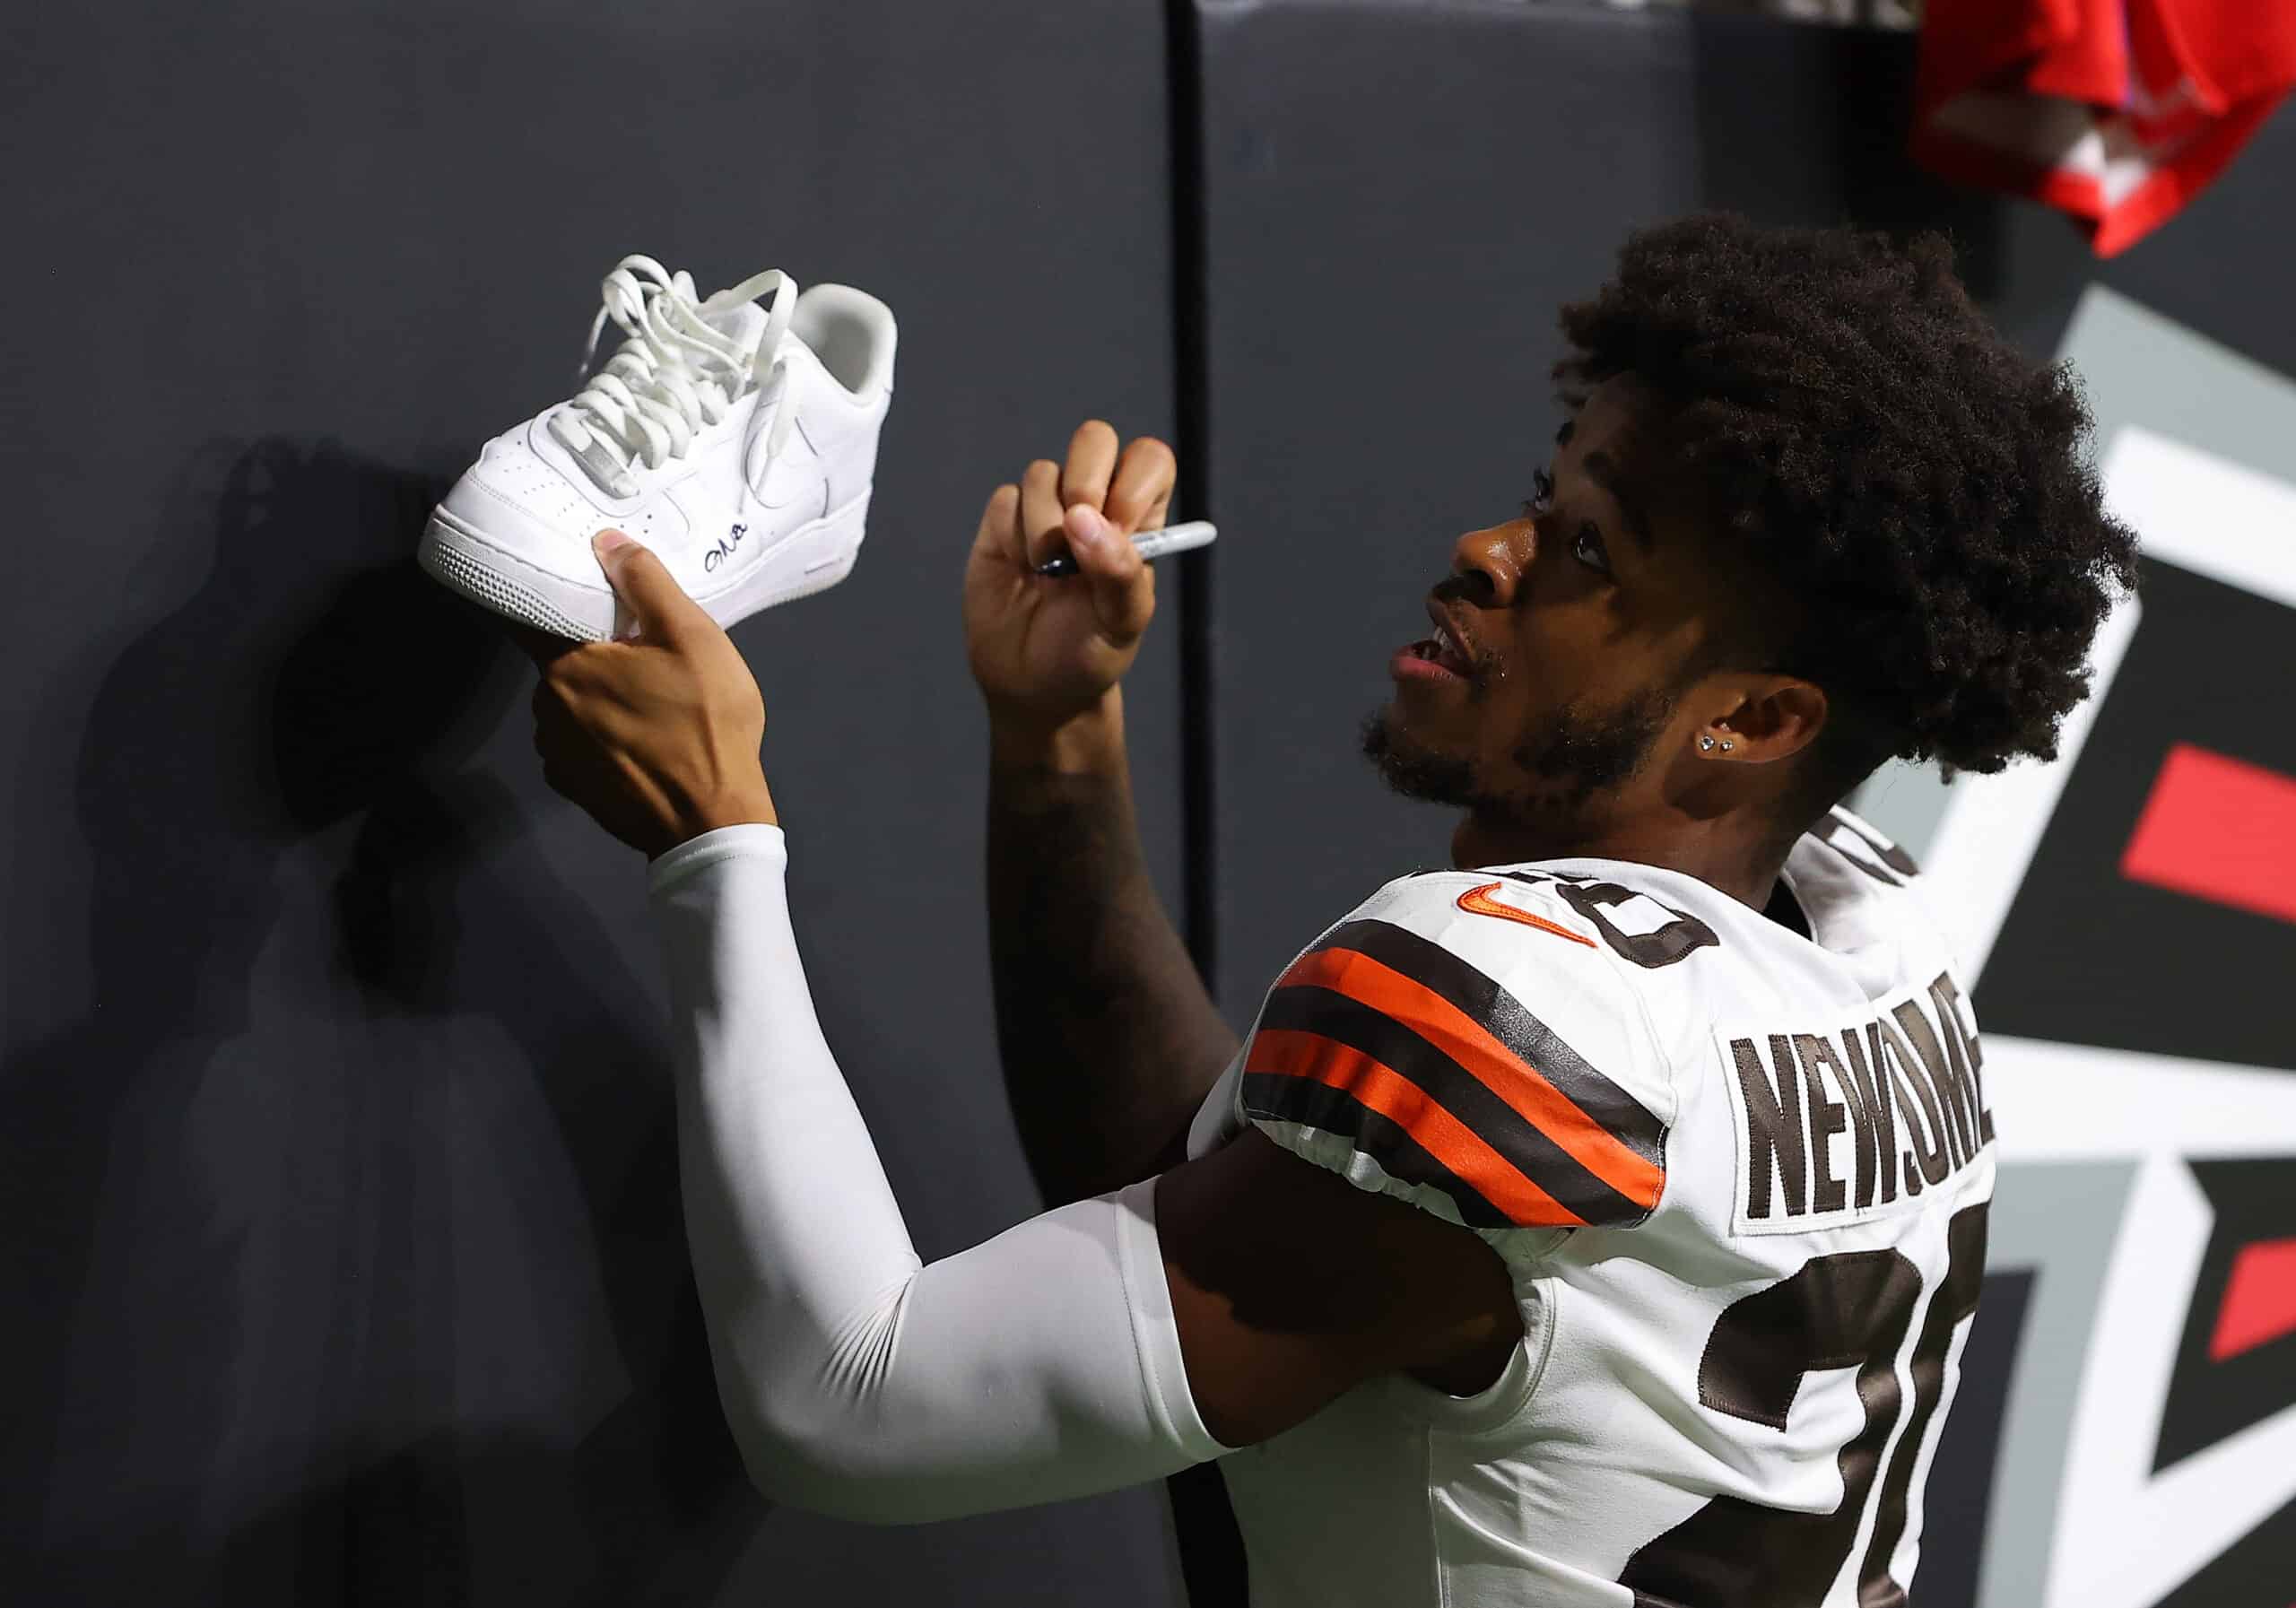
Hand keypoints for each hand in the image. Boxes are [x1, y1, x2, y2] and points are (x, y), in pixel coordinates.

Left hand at [514, 530, 776, 858]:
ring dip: (598, 701)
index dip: (556, 601)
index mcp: (566, 665)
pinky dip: (601, 741)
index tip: (581, 595)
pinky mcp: (573, 788)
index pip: (534, 616)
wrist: (711, 822)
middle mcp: (546, 708)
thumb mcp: (693, 637)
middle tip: (643, 657)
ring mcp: (556, 754)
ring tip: (648, 707)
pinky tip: (641, 747)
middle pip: (561, 664)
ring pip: (570, 707)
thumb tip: (604, 541)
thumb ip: (646, 583)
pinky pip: (579, 747)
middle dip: (593, 656)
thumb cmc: (705, 723)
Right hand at [963, 421, 1175, 734]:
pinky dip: (1011, 537)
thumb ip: (1117, 571)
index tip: (1121, 522)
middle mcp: (1095, 502)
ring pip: (1042, 472)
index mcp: (1139, 519)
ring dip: (1043, 527)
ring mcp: (1047, 507)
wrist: (1033, 685)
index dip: (1135, 479)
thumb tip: (1083, 517)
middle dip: (1084, 480)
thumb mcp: (1121, 623)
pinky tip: (1020, 573)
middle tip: (1076, 533)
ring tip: (1048, 575)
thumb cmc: (1090, 652)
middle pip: (1095, 439)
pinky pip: (1005, 500)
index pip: (1149, 460)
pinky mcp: (1004, 520)